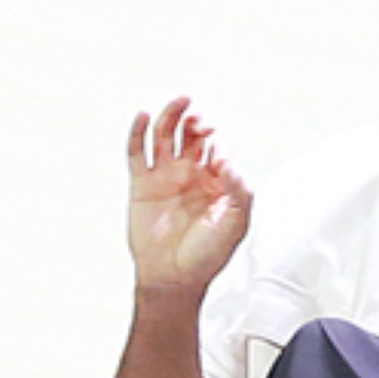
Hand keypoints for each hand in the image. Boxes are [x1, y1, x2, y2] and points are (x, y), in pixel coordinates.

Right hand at [127, 96, 250, 293]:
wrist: (173, 276)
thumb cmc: (207, 254)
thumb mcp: (235, 225)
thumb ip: (240, 193)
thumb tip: (230, 164)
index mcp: (218, 182)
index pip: (220, 149)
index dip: (220, 145)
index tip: (220, 161)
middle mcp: (192, 174)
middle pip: (194, 136)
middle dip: (199, 122)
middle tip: (200, 119)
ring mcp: (166, 176)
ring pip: (167, 137)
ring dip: (173, 117)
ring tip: (181, 101)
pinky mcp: (142, 183)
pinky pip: (138, 152)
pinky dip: (139, 132)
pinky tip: (144, 115)